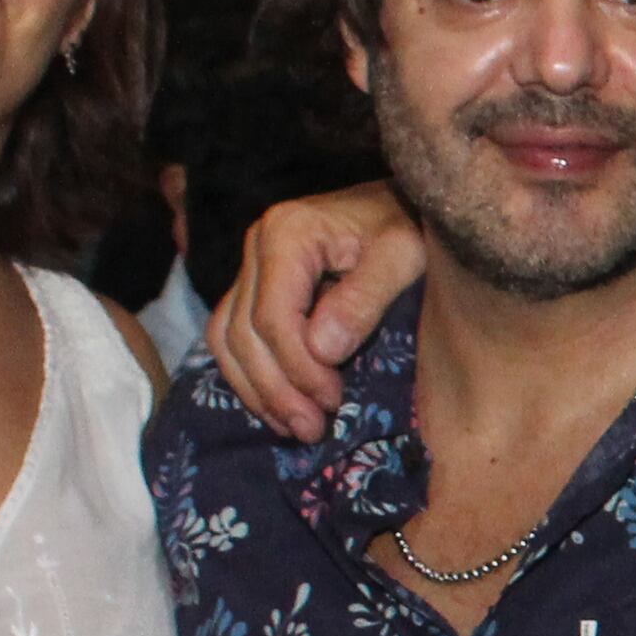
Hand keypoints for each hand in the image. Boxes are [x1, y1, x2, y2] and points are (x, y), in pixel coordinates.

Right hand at [216, 182, 429, 441]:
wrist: (404, 205)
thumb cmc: (409, 226)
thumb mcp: (402, 256)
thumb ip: (364, 299)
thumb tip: (322, 351)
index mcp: (287, 233)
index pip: (273, 317)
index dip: (298, 368)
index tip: (333, 401)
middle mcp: (257, 246)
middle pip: (243, 333)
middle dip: (276, 389)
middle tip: (312, 430)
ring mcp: (251, 265)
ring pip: (226, 338)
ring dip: (256, 390)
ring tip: (294, 428)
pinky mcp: (257, 286)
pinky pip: (233, 336)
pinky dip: (250, 375)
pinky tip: (279, 407)